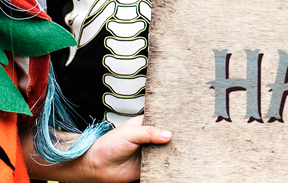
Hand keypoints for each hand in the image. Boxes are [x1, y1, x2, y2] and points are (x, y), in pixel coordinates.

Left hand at [32, 115, 171, 182]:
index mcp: (145, 125)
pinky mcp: (150, 166)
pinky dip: (168, 165)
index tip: (185, 120)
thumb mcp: (129, 133)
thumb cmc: (109, 145)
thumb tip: (168, 134)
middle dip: (176, 138)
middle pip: (168, 137)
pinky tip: (174, 163)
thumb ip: (149, 132)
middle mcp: (150, 138)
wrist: (99, 166)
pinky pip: (162, 166)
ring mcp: (151, 152)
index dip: (173, 121)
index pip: (163, 120)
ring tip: (185, 149)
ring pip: (167, 152)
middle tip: (189, 137)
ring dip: (173, 152)